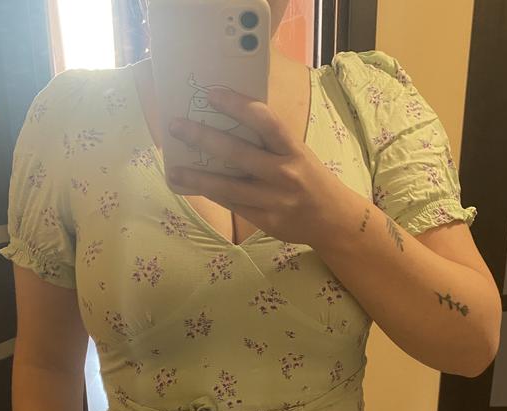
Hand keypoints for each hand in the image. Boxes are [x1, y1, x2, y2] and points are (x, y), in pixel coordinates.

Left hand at [166, 85, 350, 247]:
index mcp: (293, 149)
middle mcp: (284, 173)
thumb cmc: (309, 178)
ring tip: (173, 169)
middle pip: (238, 153)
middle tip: (176, 126)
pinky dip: (209, 194)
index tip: (211, 93)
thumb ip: (270, 142)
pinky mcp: (265, 221)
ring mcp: (274, 200)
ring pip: (228, 186)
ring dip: (196, 177)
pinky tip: (191, 186)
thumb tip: (226, 125)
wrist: (333, 219)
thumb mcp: (297, 153)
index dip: (237, 105)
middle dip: (203, 138)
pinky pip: (231, 204)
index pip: (265, 121)